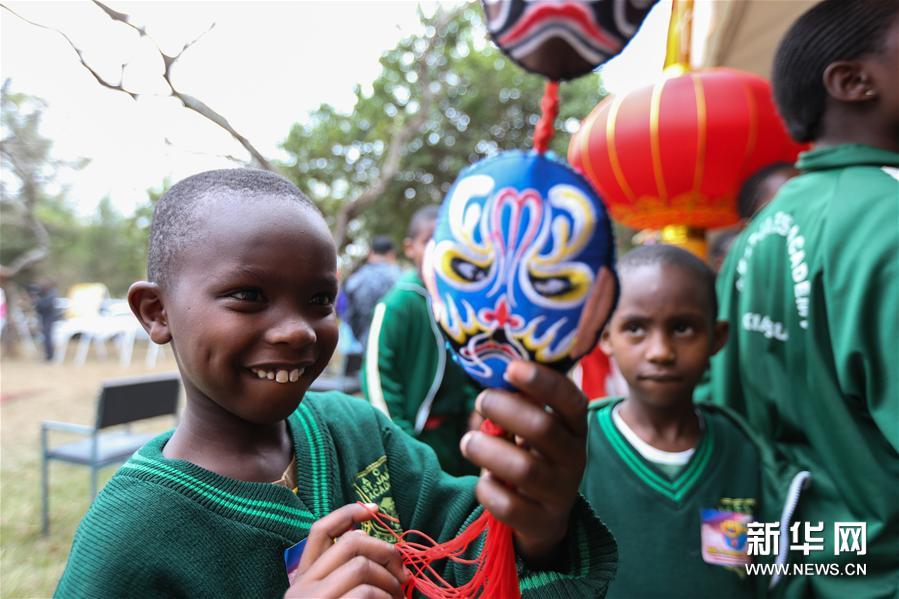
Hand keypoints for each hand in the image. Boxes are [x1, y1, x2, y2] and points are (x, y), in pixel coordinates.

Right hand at [284, 503, 408, 598]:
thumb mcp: (336, 595)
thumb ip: (347, 575)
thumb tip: (375, 543)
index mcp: (303, 579)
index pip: (320, 531)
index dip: (348, 512)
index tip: (375, 509)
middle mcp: (301, 586)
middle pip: (350, 543)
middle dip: (385, 552)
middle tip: (403, 575)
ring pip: (361, 567)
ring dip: (390, 582)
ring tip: (398, 598)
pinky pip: (366, 592)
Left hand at [459, 360, 587, 563]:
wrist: (543, 514)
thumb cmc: (531, 454)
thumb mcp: (532, 426)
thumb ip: (519, 402)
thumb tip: (492, 370)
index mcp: (575, 427)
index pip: (571, 400)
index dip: (543, 382)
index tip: (511, 368)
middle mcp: (574, 458)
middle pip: (543, 429)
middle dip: (505, 410)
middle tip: (481, 400)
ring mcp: (561, 492)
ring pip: (524, 470)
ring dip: (488, 451)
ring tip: (467, 442)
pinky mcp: (542, 522)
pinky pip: (509, 506)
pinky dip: (488, 489)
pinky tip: (483, 481)